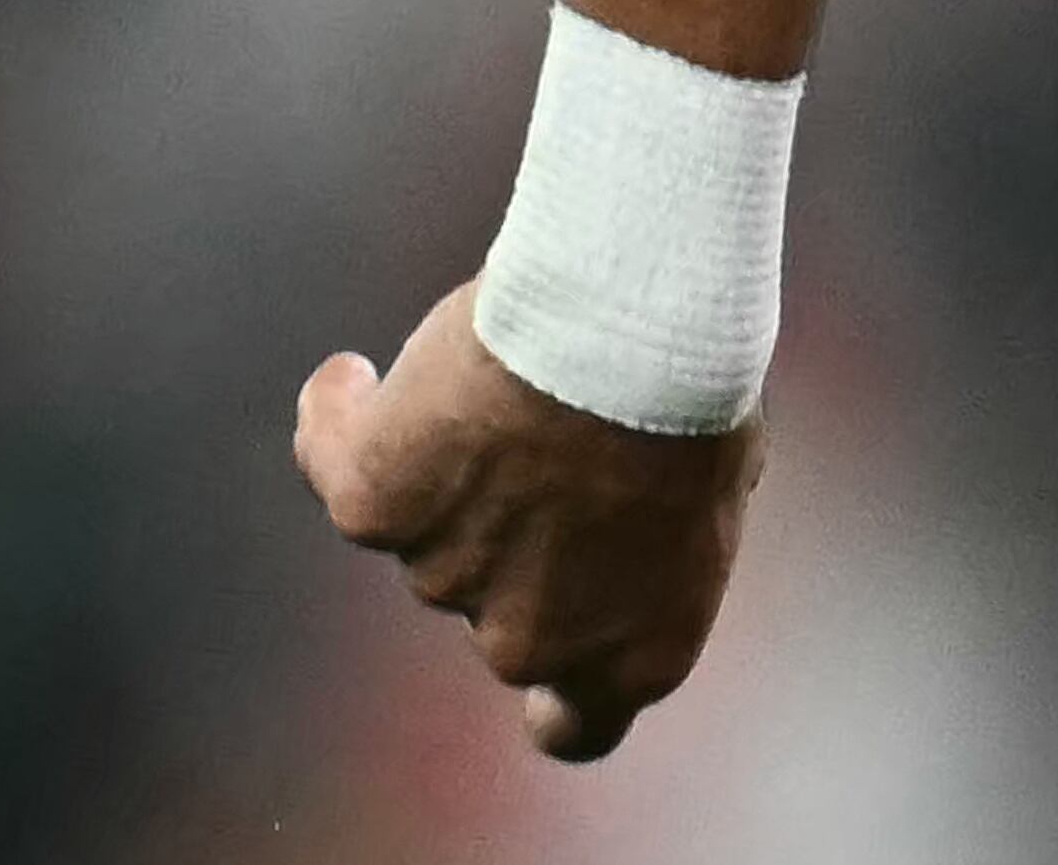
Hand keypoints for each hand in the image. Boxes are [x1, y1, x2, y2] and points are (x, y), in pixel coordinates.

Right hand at [292, 281, 761, 759]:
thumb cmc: (690, 393)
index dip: (555, 696)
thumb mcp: (718, 486)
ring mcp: (443, 579)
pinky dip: (343, 421)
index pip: (576, 724)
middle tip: (544, 448)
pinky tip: (353, 379)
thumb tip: (634, 518)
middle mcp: (530, 641)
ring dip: (455, 468)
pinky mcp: (373, 508)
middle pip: (499, 609)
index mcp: (632, 654)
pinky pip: (338, 463)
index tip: (549, 659)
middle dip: (517, 538)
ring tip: (499, 378)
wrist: (624, 333)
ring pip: (432, 531)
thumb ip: (659, 536)